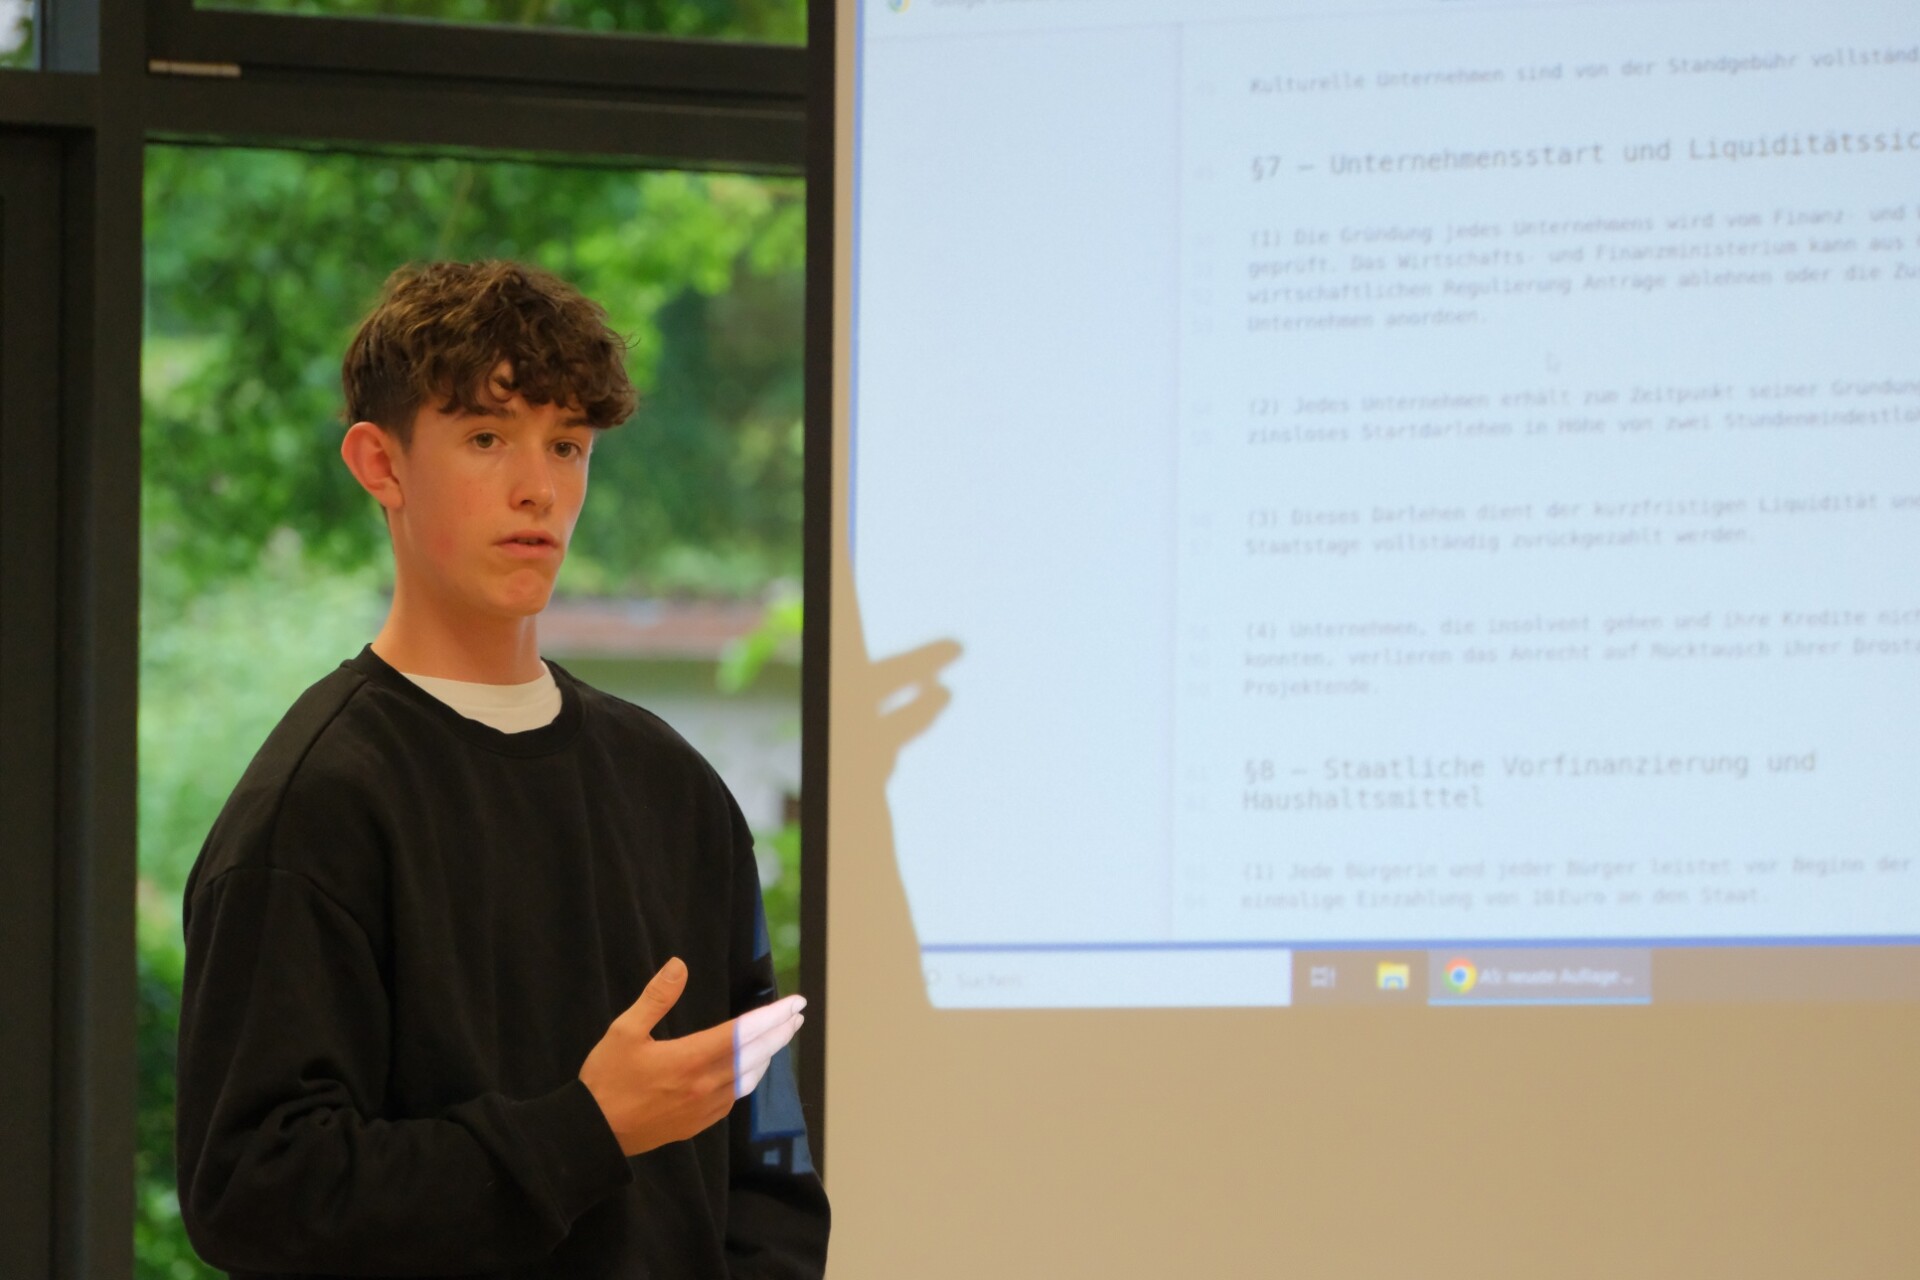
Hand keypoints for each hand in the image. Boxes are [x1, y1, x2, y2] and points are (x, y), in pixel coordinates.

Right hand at [578, 957, 804, 1156]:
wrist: (594, 1134)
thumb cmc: (606, 1080)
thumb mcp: (624, 1031)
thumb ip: (656, 998)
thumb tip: (679, 965)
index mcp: (690, 1059)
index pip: (744, 1033)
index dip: (773, 1016)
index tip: (795, 1003)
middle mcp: (705, 1085)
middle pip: (755, 1055)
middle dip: (779, 1032)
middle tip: (798, 1014)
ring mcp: (704, 1108)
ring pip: (748, 1078)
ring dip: (767, 1055)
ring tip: (779, 1037)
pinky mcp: (697, 1124)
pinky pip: (734, 1097)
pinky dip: (749, 1078)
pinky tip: (749, 1070)